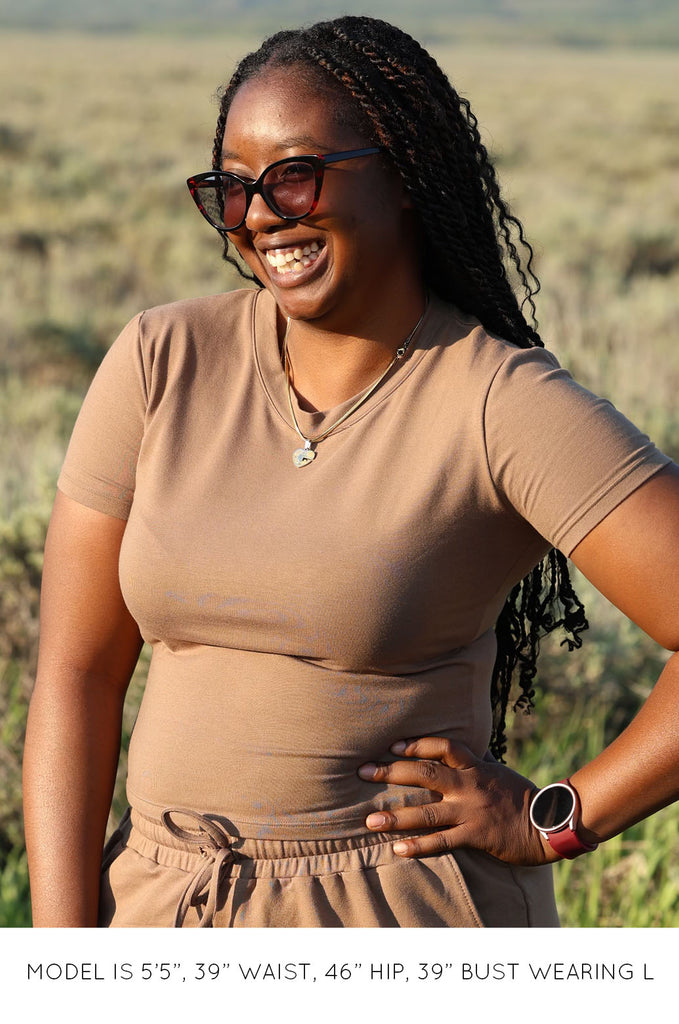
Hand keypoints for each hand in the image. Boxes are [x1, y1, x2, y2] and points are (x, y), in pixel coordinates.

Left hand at [358, 736, 555, 865]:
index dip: (415, 745)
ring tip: (369, 820)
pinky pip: (442, 842)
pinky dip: (418, 846)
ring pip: (426, 811)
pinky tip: (398, 849)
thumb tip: (456, 749)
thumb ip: (474, 761)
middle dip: (390, 772)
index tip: (390, 746)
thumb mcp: (496, 770)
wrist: (548, 825)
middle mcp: (469, 785)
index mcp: (475, 766)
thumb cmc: (520, 796)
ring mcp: (471, 811)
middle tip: (363, 772)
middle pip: (424, 774)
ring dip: (395, 816)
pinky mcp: (475, 836)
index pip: (441, 746)